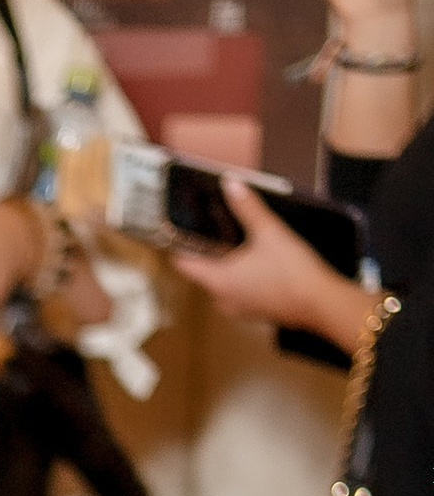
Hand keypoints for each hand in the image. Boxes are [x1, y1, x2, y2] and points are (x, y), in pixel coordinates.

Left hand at [169, 180, 370, 352]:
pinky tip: (256, 262)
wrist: (320, 304)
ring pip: (221, 283)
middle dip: (206, 252)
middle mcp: (222, 299)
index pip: (184, 264)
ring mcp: (238, 308)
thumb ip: (247, 207)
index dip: (177, 246)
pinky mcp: (254, 311)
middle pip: (202, 272)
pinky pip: (238, 291)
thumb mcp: (269, 232)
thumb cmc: (293, 271)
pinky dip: (241, 277)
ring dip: (225, 265)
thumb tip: (230, 184)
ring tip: (235, 242)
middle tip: (210, 229)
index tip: (174, 232)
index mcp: (218, 281)